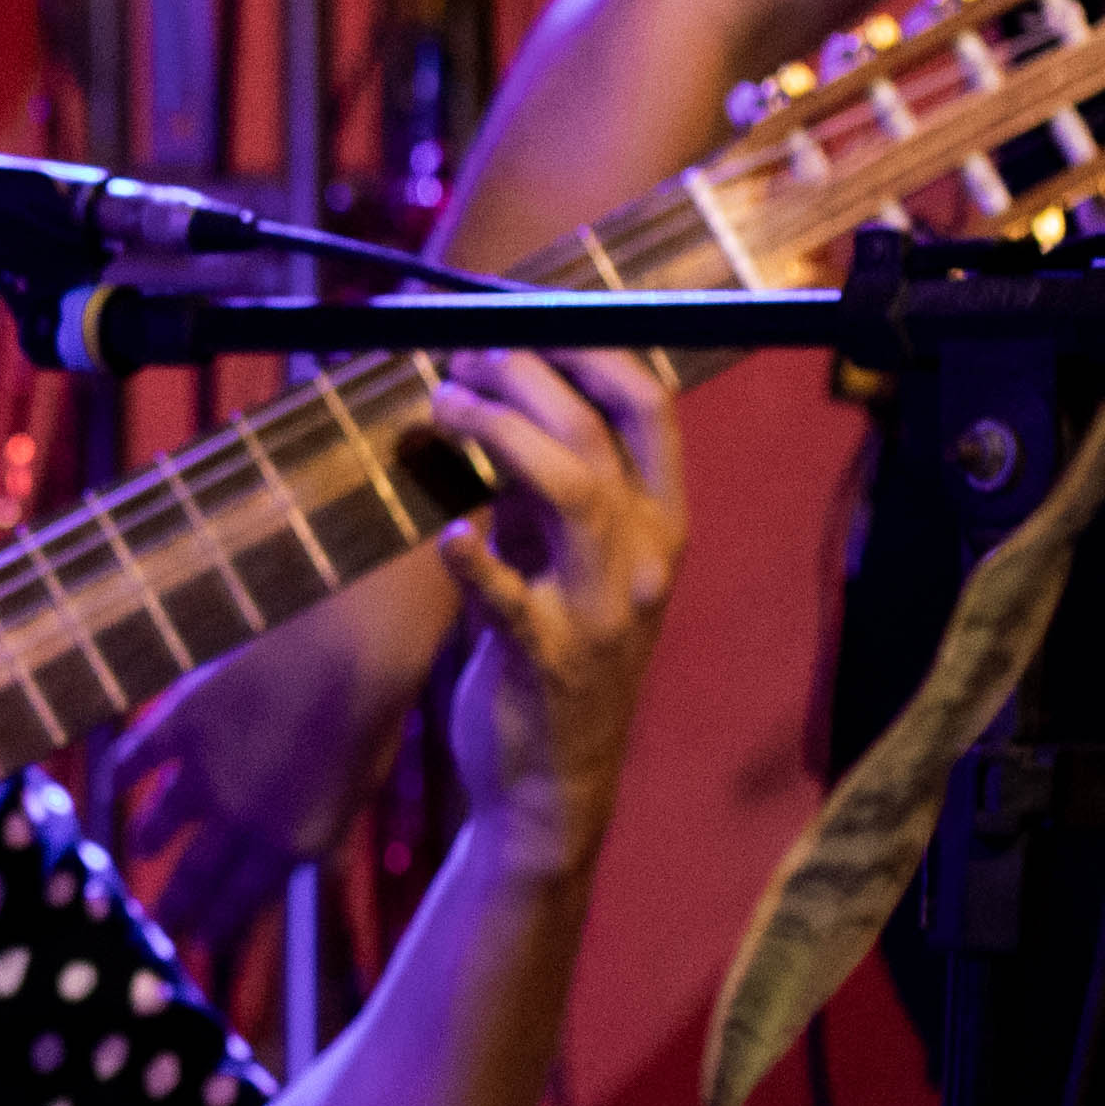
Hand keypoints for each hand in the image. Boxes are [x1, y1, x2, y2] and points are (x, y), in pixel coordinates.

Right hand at [102, 579, 453, 946]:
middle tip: (158, 924)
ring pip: (163, 821)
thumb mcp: (355, 793)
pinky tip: (115, 783)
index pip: (243, 900)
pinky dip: (125, 773)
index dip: (220, 926)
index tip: (202, 945)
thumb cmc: (371, 718)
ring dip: (150, 840)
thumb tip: (305, 855)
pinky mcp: (184, 725)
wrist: (349, 656)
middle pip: (197, 874)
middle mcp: (241, 820)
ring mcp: (206, 773)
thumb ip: (320, 826)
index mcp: (293, 843)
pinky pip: (141, 758)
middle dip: (176, 906)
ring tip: (141, 851)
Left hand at [422, 343, 689, 884]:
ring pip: (572, 491)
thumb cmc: (553, 657)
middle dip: (529, 378)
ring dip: (502, 435)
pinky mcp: (546, 660)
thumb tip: (494, 399)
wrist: (551, 783)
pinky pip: (513, 600)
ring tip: (444, 404)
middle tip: (462, 357)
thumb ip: (539, 490)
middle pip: (601, 435)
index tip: (522, 322)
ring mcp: (602, 611)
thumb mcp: (561, 560)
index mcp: (660, 526)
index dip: (590, 352)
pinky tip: (446, 537)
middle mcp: (645, 559)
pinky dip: (479, 565)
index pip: (652, 410)